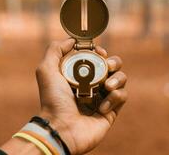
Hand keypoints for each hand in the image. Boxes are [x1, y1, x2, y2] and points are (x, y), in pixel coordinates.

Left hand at [36, 39, 127, 154]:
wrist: (61, 128)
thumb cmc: (53, 100)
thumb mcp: (47, 70)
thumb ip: (55, 50)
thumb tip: (72, 40)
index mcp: (79, 75)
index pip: (97, 58)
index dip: (101, 52)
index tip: (99, 52)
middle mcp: (92, 85)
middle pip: (113, 66)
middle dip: (114, 62)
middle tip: (108, 66)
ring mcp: (102, 98)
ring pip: (121, 80)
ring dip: (117, 79)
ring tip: (107, 86)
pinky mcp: (111, 111)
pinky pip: (122, 96)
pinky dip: (115, 97)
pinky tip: (101, 106)